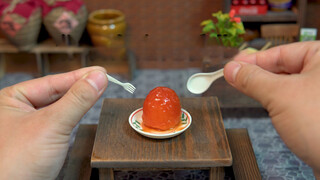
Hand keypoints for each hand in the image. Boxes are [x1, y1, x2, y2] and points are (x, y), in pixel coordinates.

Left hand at [0, 66, 107, 178]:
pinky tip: (83, 108)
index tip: (100, 72)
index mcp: (11, 99)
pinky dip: (74, 115)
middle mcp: (18, 110)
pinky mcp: (38, 140)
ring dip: (78, 100)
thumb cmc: (15, 163)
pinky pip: (60, 121)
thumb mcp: (52, 124)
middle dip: (79, 87)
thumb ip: (77, 99)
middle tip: (102, 79)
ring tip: (97, 90)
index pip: (52, 82)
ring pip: (59, 107)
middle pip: (56, 93)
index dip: (79, 76)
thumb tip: (98, 78)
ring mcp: (28, 125)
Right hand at [224, 41, 319, 176]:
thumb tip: (232, 69)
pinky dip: (277, 101)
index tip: (233, 66)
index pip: (281, 53)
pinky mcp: (318, 112)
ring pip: (288, 85)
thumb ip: (252, 80)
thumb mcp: (279, 95)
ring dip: (266, 88)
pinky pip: (293, 99)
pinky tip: (266, 104)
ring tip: (247, 89)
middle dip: (259, 74)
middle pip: (284, 67)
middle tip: (236, 78)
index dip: (253, 60)